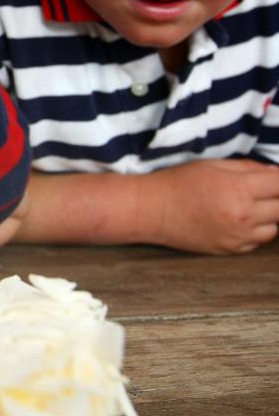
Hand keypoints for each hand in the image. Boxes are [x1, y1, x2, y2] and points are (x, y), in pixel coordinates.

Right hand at [150, 159, 278, 253]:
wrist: (150, 210)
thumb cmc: (177, 183)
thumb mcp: (212, 165)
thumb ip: (247, 168)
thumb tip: (275, 173)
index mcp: (239, 189)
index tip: (275, 179)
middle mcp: (243, 215)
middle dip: (276, 197)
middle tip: (263, 190)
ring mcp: (238, 236)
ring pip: (275, 228)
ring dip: (270, 216)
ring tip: (251, 206)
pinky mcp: (230, 249)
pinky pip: (257, 242)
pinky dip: (255, 231)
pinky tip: (238, 220)